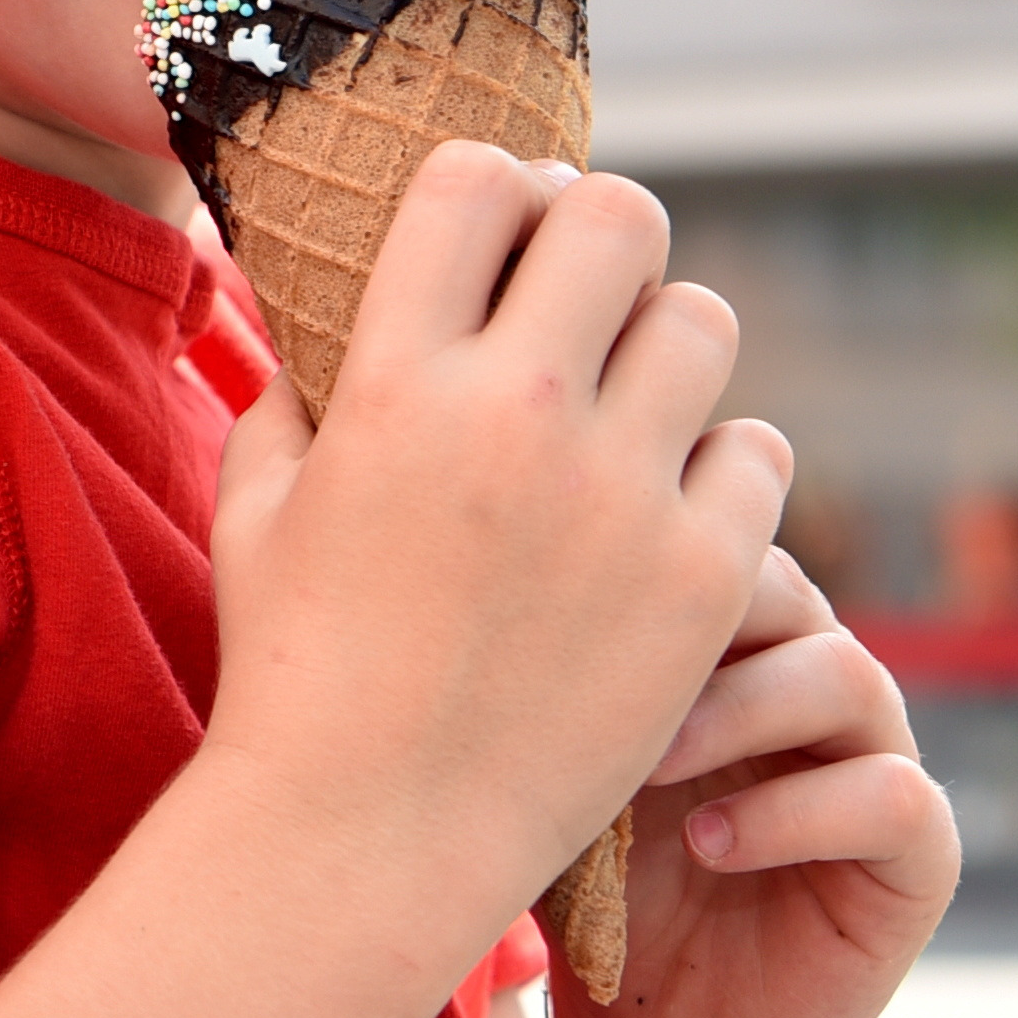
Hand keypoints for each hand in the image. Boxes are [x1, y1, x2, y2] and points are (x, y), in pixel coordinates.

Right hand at [201, 147, 792, 927]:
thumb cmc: (296, 672)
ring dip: (667, 344)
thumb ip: (298, 391)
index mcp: (395, 381)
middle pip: (619, 214)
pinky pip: (759, 451)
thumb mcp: (258, 508)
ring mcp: (622, 495)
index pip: (479, 180)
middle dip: (600, 239)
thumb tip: (330, 314)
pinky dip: (721, 463)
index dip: (496, 188)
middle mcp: (518, 414)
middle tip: (585, 295)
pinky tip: (672, 501)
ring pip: (704, 321)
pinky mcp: (701, 577)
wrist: (372, 837)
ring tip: (635, 400)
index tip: (498, 231)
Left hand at [565, 548, 959, 1017]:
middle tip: (596, 670)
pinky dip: (796, 813)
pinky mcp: (917, 859)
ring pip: (845, 674)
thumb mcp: (552, 761)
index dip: (638, 552)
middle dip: (688, 617)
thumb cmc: (589, 881)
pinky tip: (712, 844)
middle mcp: (812, 681)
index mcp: (729, 640)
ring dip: (738, 711)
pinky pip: (892, 799)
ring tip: (645, 766)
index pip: (708, 534)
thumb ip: (541, 670)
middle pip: (782, 585)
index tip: (541, 596)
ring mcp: (876, 760)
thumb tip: (456, 570)